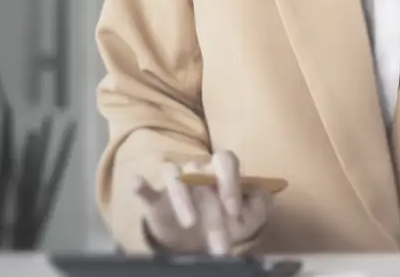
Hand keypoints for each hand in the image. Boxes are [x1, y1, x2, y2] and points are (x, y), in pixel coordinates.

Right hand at [133, 150, 272, 255]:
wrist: (196, 240)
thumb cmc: (225, 220)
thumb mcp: (248, 217)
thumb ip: (260, 204)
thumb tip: (261, 193)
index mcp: (221, 170)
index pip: (226, 160)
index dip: (230, 182)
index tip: (234, 210)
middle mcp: (198, 169)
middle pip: (202, 175)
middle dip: (212, 208)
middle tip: (219, 239)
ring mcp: (175, 182)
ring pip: (175, 177)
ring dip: (182, 200)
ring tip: (189, 223)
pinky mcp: (155, 199)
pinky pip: (146, 188)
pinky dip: (141, 185)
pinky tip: (138, 184)